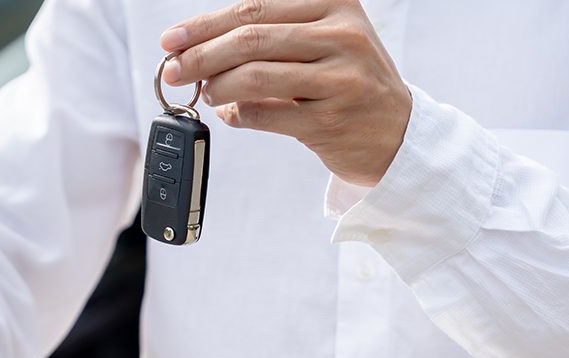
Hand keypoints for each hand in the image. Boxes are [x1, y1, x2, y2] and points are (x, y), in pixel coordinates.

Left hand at [160, 0, 410, 185]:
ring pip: (253, 75)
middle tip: (172, 70)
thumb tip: (194, 47)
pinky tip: (229, 112)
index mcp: (334, 3)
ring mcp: (340, 77)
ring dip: (216, 86)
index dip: (204, 25)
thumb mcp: (320, 42)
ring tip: (206, 92)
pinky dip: (237, 114)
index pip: (253, 8)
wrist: (397, 133)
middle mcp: (342, 34)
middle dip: (199, 55)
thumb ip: (267, 37)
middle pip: (249, 38)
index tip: (171, 40)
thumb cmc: (347, 83)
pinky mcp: (331, 119)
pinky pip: (263, 114)